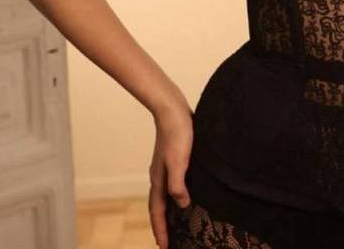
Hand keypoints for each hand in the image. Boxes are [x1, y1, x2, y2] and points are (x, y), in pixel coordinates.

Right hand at [148, 101, 193, 248]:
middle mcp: (159, 176)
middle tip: (168, 242)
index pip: (158, 212)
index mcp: (158, 179)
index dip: (161, 230)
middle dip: (162, 226)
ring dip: (168, 212)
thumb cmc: (177, 134)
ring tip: (176, 224)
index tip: (164, 248)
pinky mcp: (174, 158)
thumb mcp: (179, 161)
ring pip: (165, 196)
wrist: (172, 109)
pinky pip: (172, 184)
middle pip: (158, 207)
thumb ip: (177, 184)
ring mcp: (165, 167)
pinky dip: (175, 195)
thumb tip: (182, 205)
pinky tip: (185, 194)